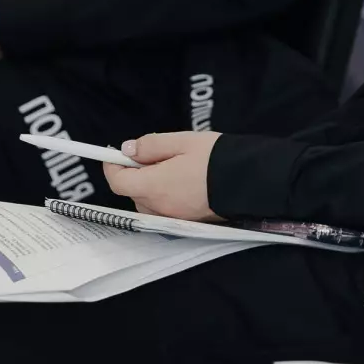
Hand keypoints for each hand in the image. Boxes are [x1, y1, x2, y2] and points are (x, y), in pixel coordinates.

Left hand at [104, 132, 220, 220]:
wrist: (250, 181)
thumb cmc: (216, 157)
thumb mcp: (182, 141)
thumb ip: (151, 145)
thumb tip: (127, 150)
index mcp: (154, 186)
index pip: (118, 182)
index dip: (112, 166)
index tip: (116, 152)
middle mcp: (159, 207)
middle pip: (132, 193)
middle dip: (134, 174)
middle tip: (152, 154)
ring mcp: (172, 217)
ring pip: (147, 202)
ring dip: (149, 186)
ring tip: (171, 166)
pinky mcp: (186, 222)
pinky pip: (163, 209)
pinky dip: (164, 195)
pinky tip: (182, 181)